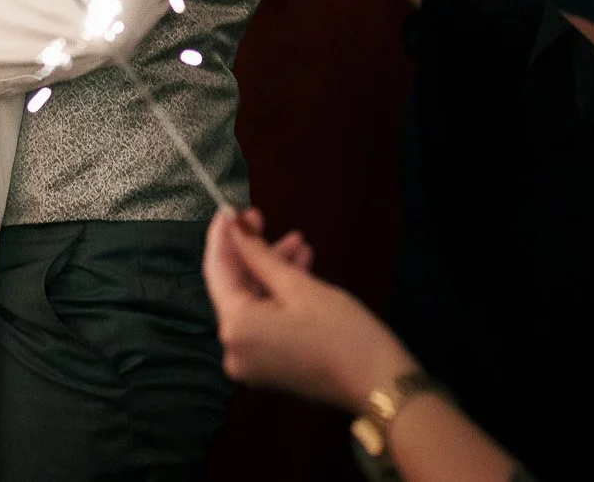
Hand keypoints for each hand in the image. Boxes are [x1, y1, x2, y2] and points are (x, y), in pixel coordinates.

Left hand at [202, 211, 414, 409]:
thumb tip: (234, 224)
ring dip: (271, 272)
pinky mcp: (269, 368)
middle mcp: (233, 349)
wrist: (377, 385)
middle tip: (263, 218)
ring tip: (299, 242)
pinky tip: (301, 269)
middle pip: (234, 288)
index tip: (230, 207)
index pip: (216, 271)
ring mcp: (251, 363)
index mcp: (234, 328)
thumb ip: (259, 254)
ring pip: (252, 303)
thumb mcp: (298, 286)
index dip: (222, 236)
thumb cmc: (340, 331)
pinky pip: (264, 322)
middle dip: (252, 252)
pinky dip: (277, 297)